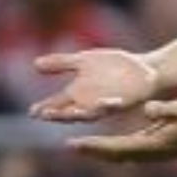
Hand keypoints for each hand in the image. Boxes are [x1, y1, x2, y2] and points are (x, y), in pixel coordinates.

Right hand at [29, 49, 157, 121]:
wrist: (143, 69)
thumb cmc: (113, 67)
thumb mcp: (84, 61)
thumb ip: (62, 63)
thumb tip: (34, 64)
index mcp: (78, 94)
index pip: (57, 104)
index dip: (45, 108)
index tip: (32, 111)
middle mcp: (89, 103)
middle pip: (70, 112)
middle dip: (59, 114)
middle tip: (46, 115)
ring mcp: (106, 104)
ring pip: (91, 113)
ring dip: (82, 113)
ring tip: (72, 113)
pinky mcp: (124, 103)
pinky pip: (115, 106)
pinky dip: (110, 104)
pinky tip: (108, 101)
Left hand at [70, 99, 176, 162]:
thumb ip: (164, 109)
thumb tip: (147, 108)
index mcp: (152, 144)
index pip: (115, 147)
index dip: (94, 146)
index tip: (74, 144)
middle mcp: (149, 152)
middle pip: (113, 154)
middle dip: (92, 151)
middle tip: (70, 147)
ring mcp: (154, 152)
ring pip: (121, 155)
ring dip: (102, 152)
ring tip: (83, 147)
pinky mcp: (157, 148)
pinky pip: (129, 151)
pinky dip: (115, 149)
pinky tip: (107, 146)